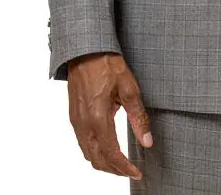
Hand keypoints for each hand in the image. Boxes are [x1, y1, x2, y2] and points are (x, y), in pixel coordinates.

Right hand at [66, 52, 152, 178]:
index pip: (111, 154)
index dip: (124, 167)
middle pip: (97, 159)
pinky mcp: (73, 116)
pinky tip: (106, 148)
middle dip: (114, 169)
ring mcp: (76, 121)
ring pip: (88, 153)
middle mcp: (83, 124)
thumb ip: (138, 118)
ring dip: (103, 163)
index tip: (137, 172)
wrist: (85, 49)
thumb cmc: (106, 64)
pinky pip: (82, 143)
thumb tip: (147, 141)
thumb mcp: (129, 89)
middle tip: (131, 170)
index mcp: (98, 118)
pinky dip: (94, 152)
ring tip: (120, 163)